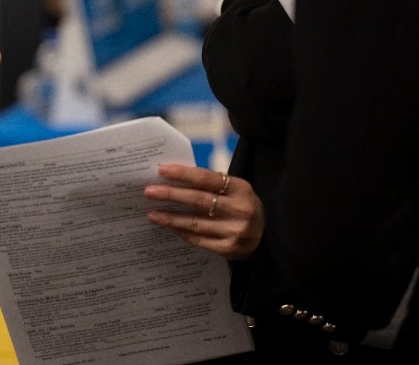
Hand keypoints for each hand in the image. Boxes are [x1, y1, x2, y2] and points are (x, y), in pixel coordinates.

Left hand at [144, 164, 263, 259]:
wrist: (269, 236)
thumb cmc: (243, 206)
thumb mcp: (235, 190)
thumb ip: (211, 185)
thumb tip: (173, 179)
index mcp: (240, 189)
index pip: (207, 178)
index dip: (183, 173)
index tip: (161, 170)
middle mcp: (239, 210)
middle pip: (198, 200)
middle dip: (171, 194)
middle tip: (149, 191)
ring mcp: (235, 231)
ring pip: (195, 223)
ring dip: (171, 218)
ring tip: (152, 213)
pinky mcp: (229, 249)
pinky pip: (199, 240)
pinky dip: (182, 233)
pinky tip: (170, 227)